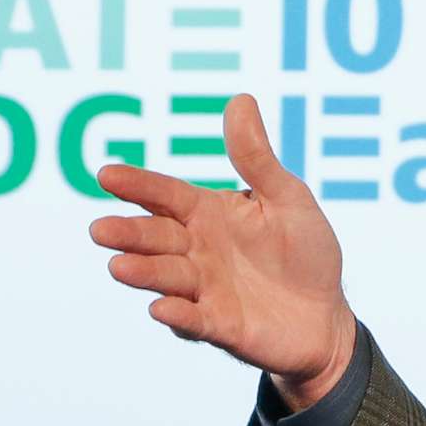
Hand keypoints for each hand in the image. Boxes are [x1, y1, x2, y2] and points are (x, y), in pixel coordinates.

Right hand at [89, 93, 357, 406]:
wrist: (326, 317)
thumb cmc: (306, 252)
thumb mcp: (287, 199)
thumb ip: (257, 159)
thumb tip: (240, 99)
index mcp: (209, 214)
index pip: (166, 195)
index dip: (138, 186)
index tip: (106, 175)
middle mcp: (198, 250)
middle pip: (157, 237)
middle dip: (128, 234)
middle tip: (99, 230)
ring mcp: (206, 289)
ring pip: (168, 277)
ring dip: (144, 273)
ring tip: (119, 267)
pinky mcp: (220, 326)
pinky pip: (196, 320)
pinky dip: (178, 315)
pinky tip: (161, 309)